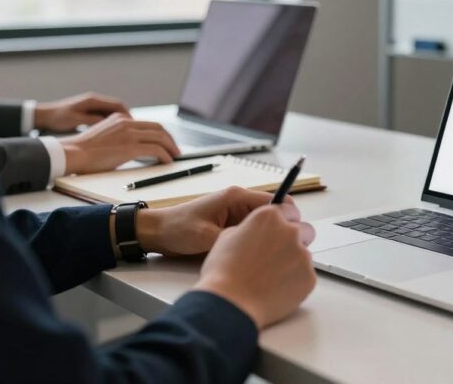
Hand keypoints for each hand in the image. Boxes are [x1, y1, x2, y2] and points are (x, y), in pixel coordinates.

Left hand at [35, 92, 128, 131]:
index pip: (118, 105)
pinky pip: (104, 115)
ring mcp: (91, 105)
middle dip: (126, 118)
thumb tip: (110, 124)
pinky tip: (111, 132)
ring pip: (111, 112)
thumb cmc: (58, 118)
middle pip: (117, 108)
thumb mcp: (76, 121)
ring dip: (119, 121)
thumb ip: (94, 121)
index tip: (134, 125)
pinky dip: (110, 122)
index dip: (128, 115)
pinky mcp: (88, 110)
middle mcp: (94, 100)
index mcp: (93, 100)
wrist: (44, 116)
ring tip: (124, 133)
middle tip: (133, 130)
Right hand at [59, 113, 180, 174]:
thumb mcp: (104, 135)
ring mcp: (129, 134)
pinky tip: (167, 162)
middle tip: (175, 150)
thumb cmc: (84, 151)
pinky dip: (165, 155)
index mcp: (121, 119)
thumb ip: (119, 136)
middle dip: (170, 140)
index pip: (148, 124)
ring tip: (175, 156)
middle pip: (158, 128)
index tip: (166, 142)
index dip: (162, 133)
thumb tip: (132, 147)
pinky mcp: (129, 147)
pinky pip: (155, 149)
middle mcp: (127, 123)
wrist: (72, 153)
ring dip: (171, 148)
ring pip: (160, 137)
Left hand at [136, 187, 314, 256]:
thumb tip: (259, 246)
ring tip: (275, 253)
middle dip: (283, 227)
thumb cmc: (177, 229)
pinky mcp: (232, 224)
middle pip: (274, 212)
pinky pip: (254, 230)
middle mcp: (239, 201)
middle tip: (288, 246)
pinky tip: (260, 255)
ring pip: (266, 223)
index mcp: (236, 197)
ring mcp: (236, 213)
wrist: (156, 233)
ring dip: (272, 235)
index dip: (288, 216)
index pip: (274, 200)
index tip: (296, 232)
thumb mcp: (207, 237)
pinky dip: (260, 240)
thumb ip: (235, 238)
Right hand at [194, 201, 316, 327]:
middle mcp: (290, 231)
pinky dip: (295, 281)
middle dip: (295, 239)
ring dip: (294, 261)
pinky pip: (306, 275)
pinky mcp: (309, 277)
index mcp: (269, 217)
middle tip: (278, 255)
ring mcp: (302, 254)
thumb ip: (250, 228)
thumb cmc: (223, 274)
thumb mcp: (227, 237)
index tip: (282, 228)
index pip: (289, 210)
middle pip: (304, 230)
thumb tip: (256, 232)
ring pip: (305, 254)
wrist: (230, 304)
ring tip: (272, 277)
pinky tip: (276, 289)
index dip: (284, 221)